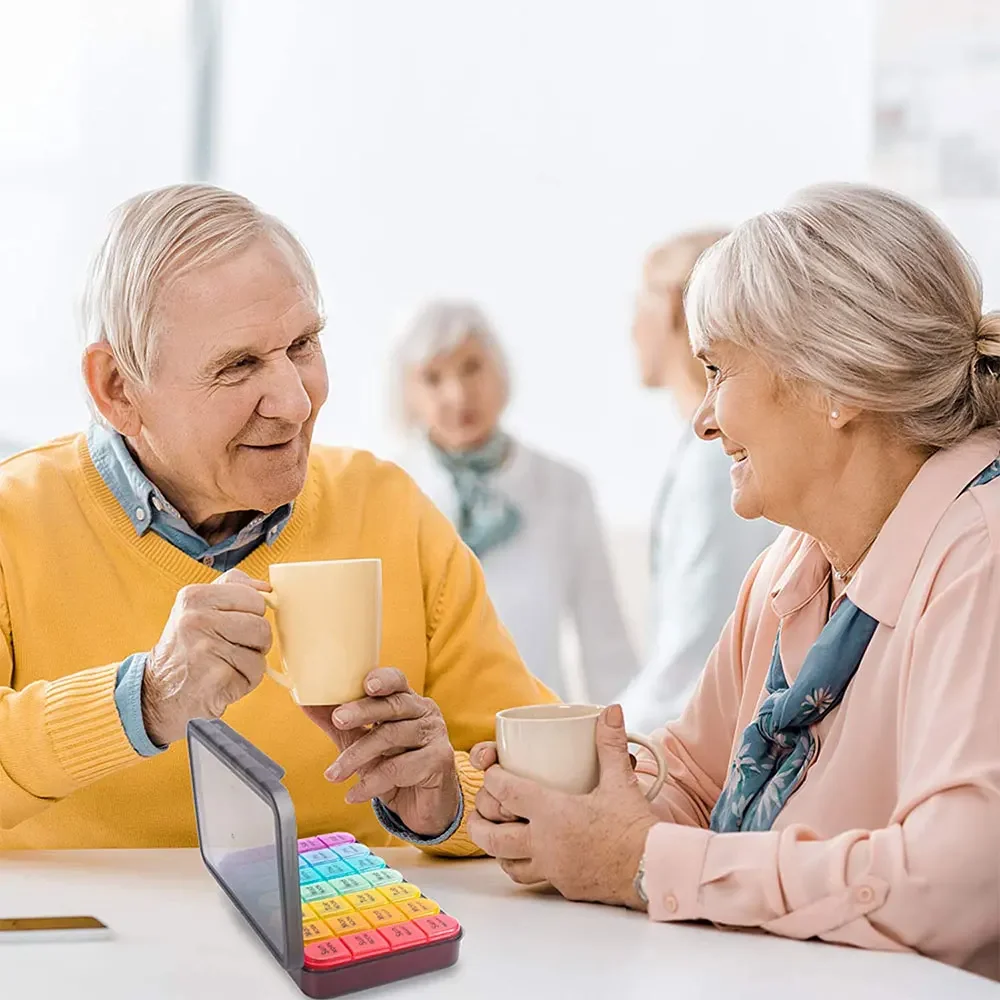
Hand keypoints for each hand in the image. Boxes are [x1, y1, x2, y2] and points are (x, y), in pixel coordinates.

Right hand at [142, 569, 272, 745]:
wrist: (160, 693)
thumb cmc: (187, 647)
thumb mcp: (197, 608)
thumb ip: (231, 588)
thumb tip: (265, 587)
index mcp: (194, 597)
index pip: (254, 597)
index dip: (253, 613)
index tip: (235, 622)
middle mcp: (196, 620)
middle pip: (261, 625)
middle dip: (256, 640)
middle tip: (231, 647)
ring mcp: (206, 649)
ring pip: (261, 650)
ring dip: (251, 661)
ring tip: (226, 663)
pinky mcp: (216, 677)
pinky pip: (255, 673)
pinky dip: (246, 680)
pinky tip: (223, 679)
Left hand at [305, 668, 460, 838]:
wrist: (423, 805)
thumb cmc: (395, 765)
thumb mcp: (362, 742)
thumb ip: (339, 722)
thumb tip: (305, 701)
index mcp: (407, 701)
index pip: (397, 680)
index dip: (382, 679)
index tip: (365, 684)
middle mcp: (424, 712)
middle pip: (393, 705)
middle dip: (363, 711)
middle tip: (338, 720)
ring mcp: (435, 734)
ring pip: (392, 737)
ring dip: (358, 756)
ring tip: (334, 774)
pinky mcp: (440, 760)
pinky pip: (401, 768)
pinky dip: (372, 782)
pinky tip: (354, 794)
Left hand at [468, 704, 656, 907]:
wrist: (656, 870)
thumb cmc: (636, 827)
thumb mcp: (620, 781)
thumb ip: (610, 744)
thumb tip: (611, 710)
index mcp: (552, 813)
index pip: (505, 791)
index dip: (491, 777)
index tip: (491, 769)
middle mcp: (545, 844)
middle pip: (493, 837)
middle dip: (480, 822)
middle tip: (479, 811)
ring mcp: (553, 869)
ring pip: (509, 863)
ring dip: (499, 850)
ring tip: (499, 836)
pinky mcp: (565, 886)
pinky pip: (535, 878)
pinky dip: (526, 866)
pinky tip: (534, 857)